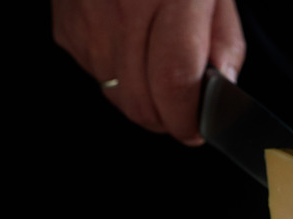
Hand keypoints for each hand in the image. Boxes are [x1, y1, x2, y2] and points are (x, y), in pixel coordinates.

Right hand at [52, 0, 245, 145]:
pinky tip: (134, 52)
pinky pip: (95, 74)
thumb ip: (225, 41)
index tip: (197, 131)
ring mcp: (88, 18)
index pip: (175, 81)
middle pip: (140, 100)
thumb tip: (224, 88)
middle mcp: (124, 7)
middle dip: (167, 121)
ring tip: (161, 78)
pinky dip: (119, 79)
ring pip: (116, 95)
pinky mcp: (67, 26)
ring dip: (143, 102)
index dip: (187, 119)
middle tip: (184, 116)